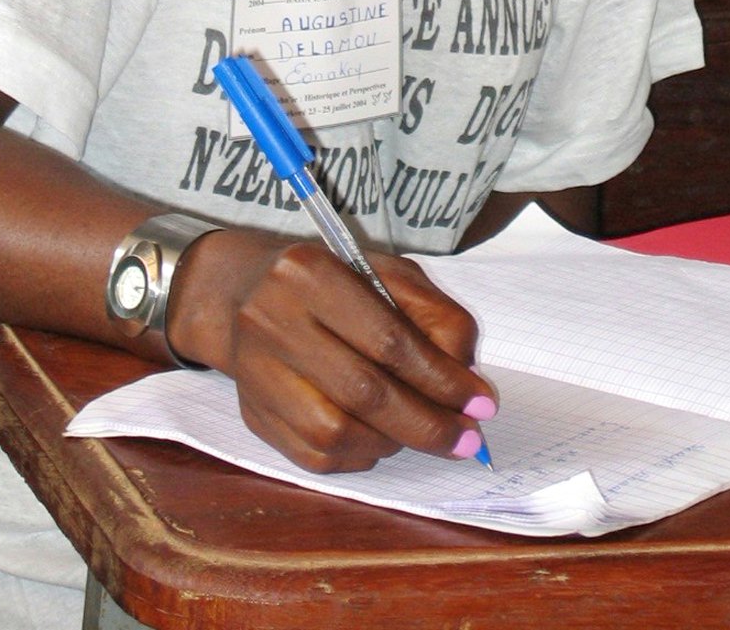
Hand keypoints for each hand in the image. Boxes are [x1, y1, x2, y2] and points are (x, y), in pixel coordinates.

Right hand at [166, 227, 497, 472]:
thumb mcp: (389, 274)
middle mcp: (272, 320)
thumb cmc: (334, 280)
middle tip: (466, 439)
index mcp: (309, 273)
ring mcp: (254, 371)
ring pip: (334, 433)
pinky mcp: (250, 412)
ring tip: (421, 432)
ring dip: (392, 443)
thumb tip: (467, 380)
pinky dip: (359, 456)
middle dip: (426, 424)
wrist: (246, 291)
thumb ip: (435, 316)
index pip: (387, 340)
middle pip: (362, 392)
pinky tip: (382, 439)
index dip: (442, 379)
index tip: (482, 404)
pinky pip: (313, 457)